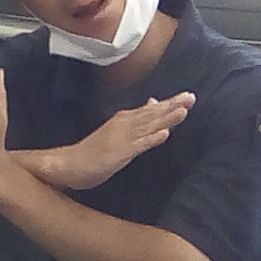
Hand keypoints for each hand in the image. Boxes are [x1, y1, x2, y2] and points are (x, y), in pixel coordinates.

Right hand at [59, 93, 194, 188]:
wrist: (69, 164)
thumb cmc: (93, 151)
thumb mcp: (117, 131)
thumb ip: (137, 119)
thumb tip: (154, 103)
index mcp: (123, 120)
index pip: (150, 110)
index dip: (169, 103)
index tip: (188, 96)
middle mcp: (123, 125)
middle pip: (151, 115)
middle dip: (172, 106)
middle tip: (191, 97)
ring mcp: (120, 139)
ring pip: (147, 127)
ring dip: (165, 119)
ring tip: (183, 110)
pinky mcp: (117, 154)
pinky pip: (136, 146)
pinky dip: (150, 140)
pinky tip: (164, 135)